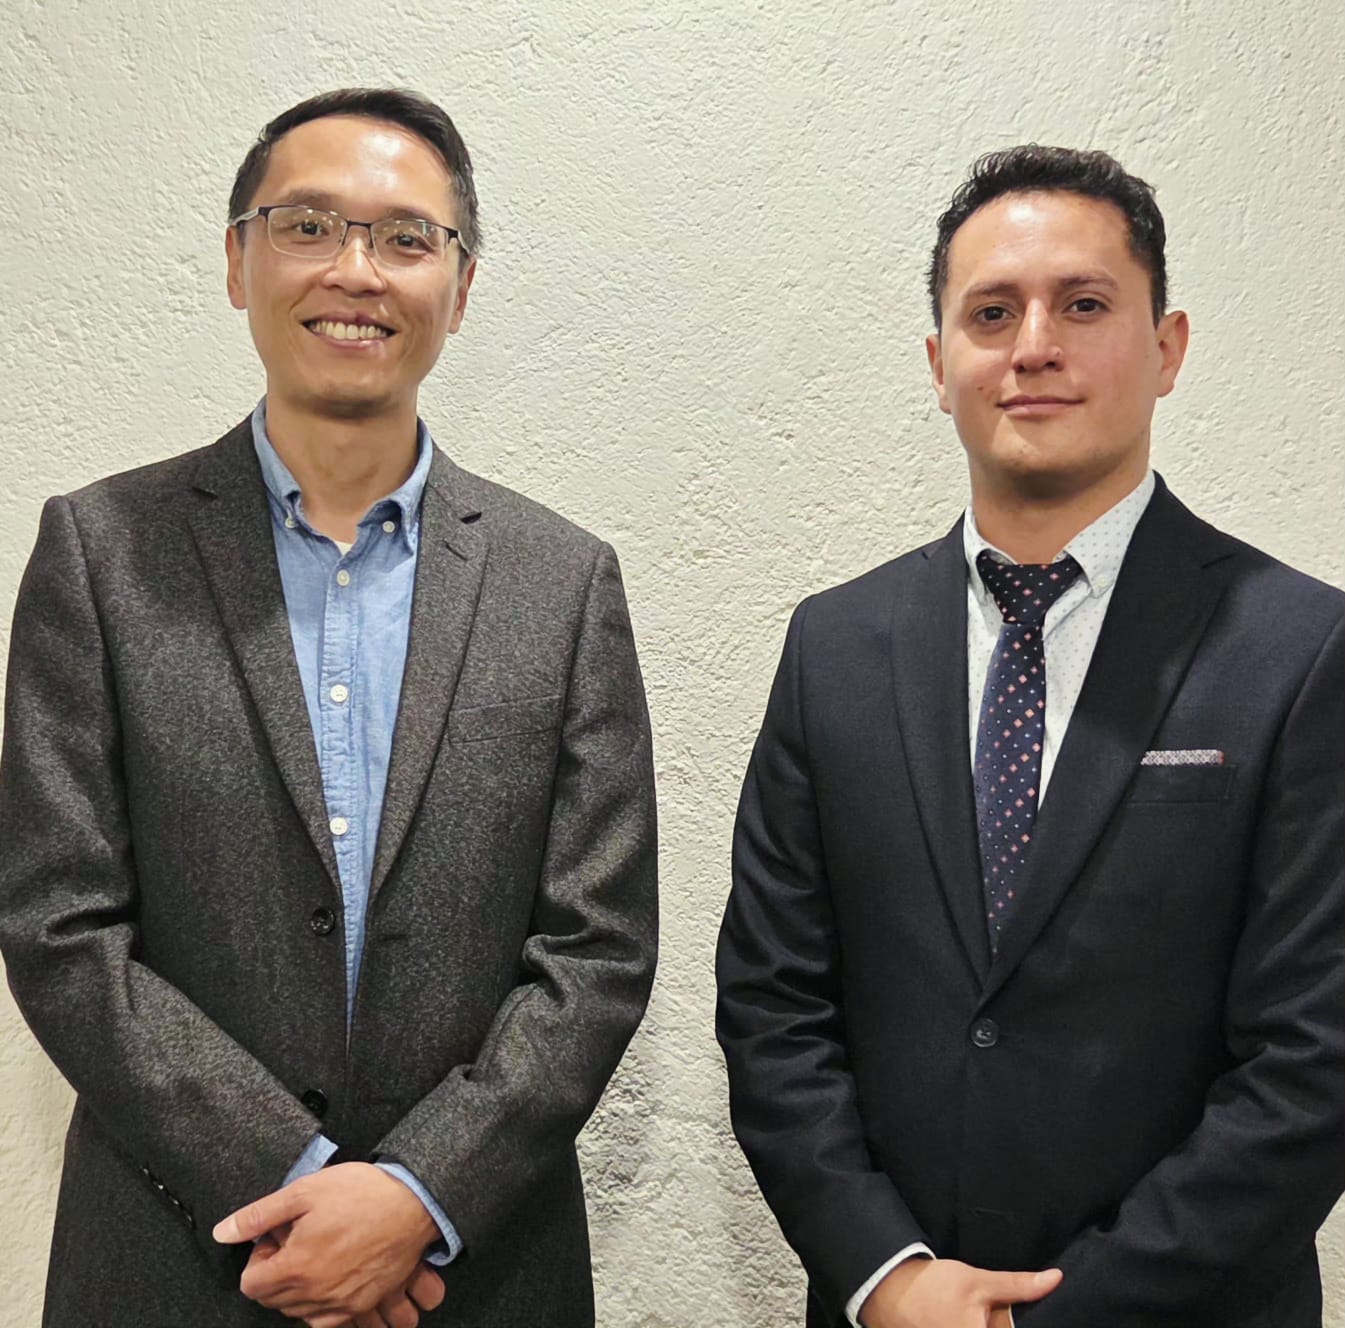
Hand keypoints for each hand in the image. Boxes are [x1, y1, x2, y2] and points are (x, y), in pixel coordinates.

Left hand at [213, 1162, 442, 1323]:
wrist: (414, 1202)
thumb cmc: (361, 1192)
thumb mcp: (304, 1191)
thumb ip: (259, 1215)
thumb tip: (222, 1232)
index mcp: (296, 1267)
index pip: (251, 1285)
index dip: (258, 1258)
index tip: (276, 1238)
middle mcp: (316, 1294)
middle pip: (274, 1300)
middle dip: (277, 1272)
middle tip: (298, 1240)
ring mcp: (341, 1304)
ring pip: (299, 1312)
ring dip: (298, 1289)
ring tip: (317, 1254)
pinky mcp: (363, 1304)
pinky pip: (329, 1321)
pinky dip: (322, 1304)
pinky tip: (333, 1275)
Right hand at [858, 1257, 1060, 1327]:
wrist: (891, 1293)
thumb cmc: (936, 1288)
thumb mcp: (978, 1282)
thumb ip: (1018, 1286)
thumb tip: (1056, 1279)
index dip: (1014, 1324)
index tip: (1017, 1314)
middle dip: (1003, 1322)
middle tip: (992, 1311)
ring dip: (993, 1322)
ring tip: (985, 1313)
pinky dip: (982, 1324)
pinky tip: (975, 1319)